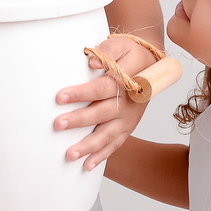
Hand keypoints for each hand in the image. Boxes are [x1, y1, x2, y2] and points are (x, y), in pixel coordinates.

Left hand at [53, 34, 157, 170]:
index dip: (81, 93)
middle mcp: (129, 102)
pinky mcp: (128, 128)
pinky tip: (87, 165)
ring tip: (70, 154)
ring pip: (108, 134)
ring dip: (89, 146)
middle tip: (58, 124)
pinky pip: (115, 144)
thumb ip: (107, 50)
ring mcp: (129, 118)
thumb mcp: (122, 44)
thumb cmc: (131, 54)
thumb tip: (92, 62)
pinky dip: (102, 156)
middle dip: (79, 120)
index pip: (101, 88)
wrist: (152, 66)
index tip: (60, 97)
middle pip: (102, 113)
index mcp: (127, 81)